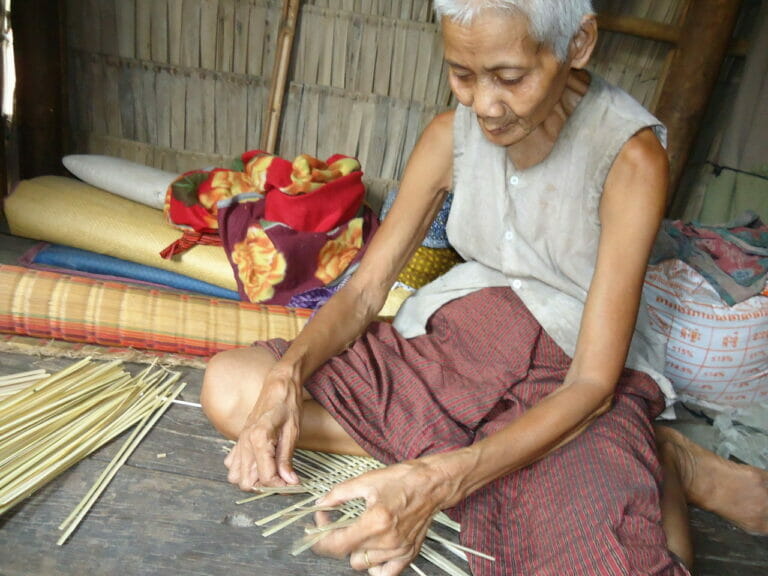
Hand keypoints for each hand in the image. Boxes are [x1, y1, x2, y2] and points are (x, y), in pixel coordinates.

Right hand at [224, 367, 302, 489]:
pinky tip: (259, 463)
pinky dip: (244, 469)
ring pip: (236, 476)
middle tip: (283, 479)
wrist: (278, 385)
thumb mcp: (293, 432)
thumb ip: (287, 459)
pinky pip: (232, 464)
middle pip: (247, 482)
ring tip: (272, 472)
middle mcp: (245, 443)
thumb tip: (290, 482)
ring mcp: (239, 442)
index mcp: (259, 439)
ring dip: (253, 480)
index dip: (281, 486)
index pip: (265, 478)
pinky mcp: (239, 440)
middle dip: (265, 486)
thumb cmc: (287, 405)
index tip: (292, 484)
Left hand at [312, 460, 448, 574]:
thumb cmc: (404, 479)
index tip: (317, 531)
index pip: (337, 546)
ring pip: (364, 564)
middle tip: (338, 524)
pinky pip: (386, 573)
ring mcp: (399, 550)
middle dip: (338, 540)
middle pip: (348, 555)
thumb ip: (339, 494)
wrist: (432, 483)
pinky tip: (373, 550)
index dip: (321, 541)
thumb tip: (322, 502)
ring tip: (359, 534)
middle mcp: (387, 540)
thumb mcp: (367, 480)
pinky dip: (376, 566)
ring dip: (356, 551)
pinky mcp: (409, 553)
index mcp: (375, 521)